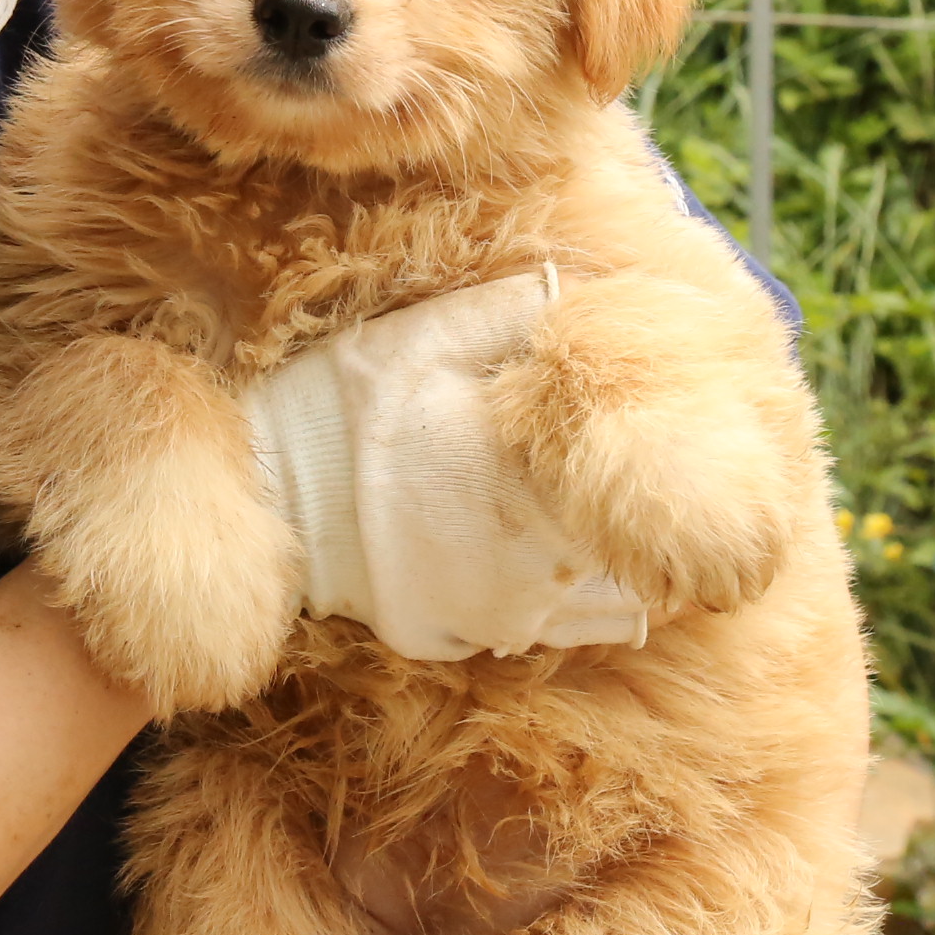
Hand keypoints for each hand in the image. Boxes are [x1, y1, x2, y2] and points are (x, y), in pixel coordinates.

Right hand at [241, 279, 650, 661]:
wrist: (264, 491)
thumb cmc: (353, 404)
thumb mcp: (430, 336)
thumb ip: (516, 313)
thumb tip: (579, 291)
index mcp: (544, 488)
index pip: (647, 503)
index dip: (662, 482)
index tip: (670, 463)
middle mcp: (534, 570)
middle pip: (639, 569)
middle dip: (644, 537)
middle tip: (641, 504)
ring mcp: (492, 618)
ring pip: (600, 617)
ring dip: (601, 581)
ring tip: (582, 538)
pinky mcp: (447, 643)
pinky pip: (527, 637)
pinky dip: (536, 606)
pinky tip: (518, 565)